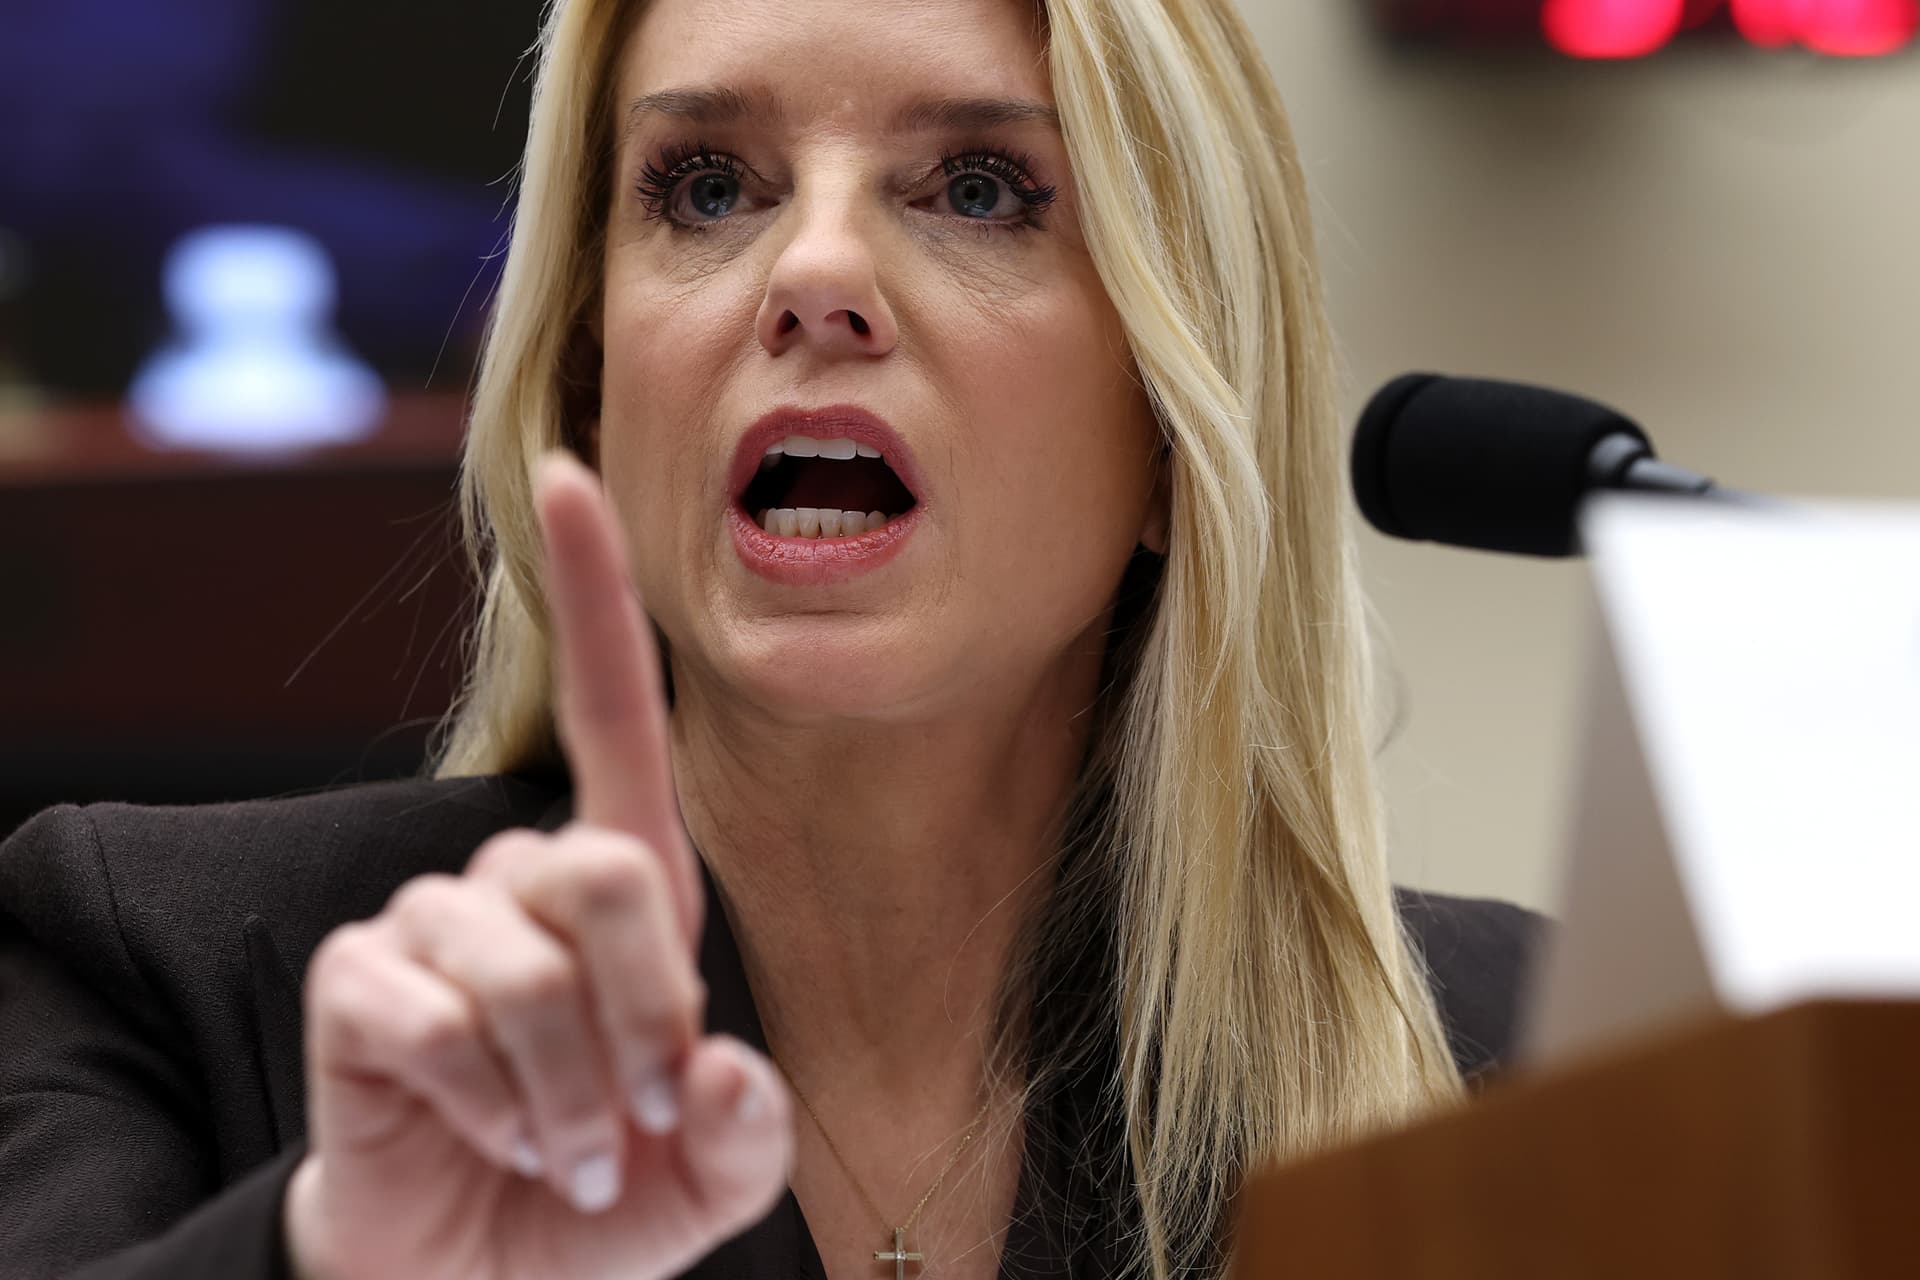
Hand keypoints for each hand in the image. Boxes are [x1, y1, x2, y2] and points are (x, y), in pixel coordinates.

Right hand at [286, 452, 793, 1279]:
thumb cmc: (599, 1195)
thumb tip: (727, 1069)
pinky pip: (432, 1018)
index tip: (569, 472)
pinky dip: (483, 1104)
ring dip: (562, 1093)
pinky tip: (479, 1133)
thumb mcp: (707, 1176)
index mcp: (620, 884)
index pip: (611, 715)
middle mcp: (519, 878)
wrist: (478, 1274)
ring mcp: (430, 921)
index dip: (593, 596)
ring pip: (524, 966)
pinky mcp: (358, 980)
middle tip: (631, 1119)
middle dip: (640, 1020)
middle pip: (604, 870)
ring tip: (557, 1147)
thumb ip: (746, 1132)